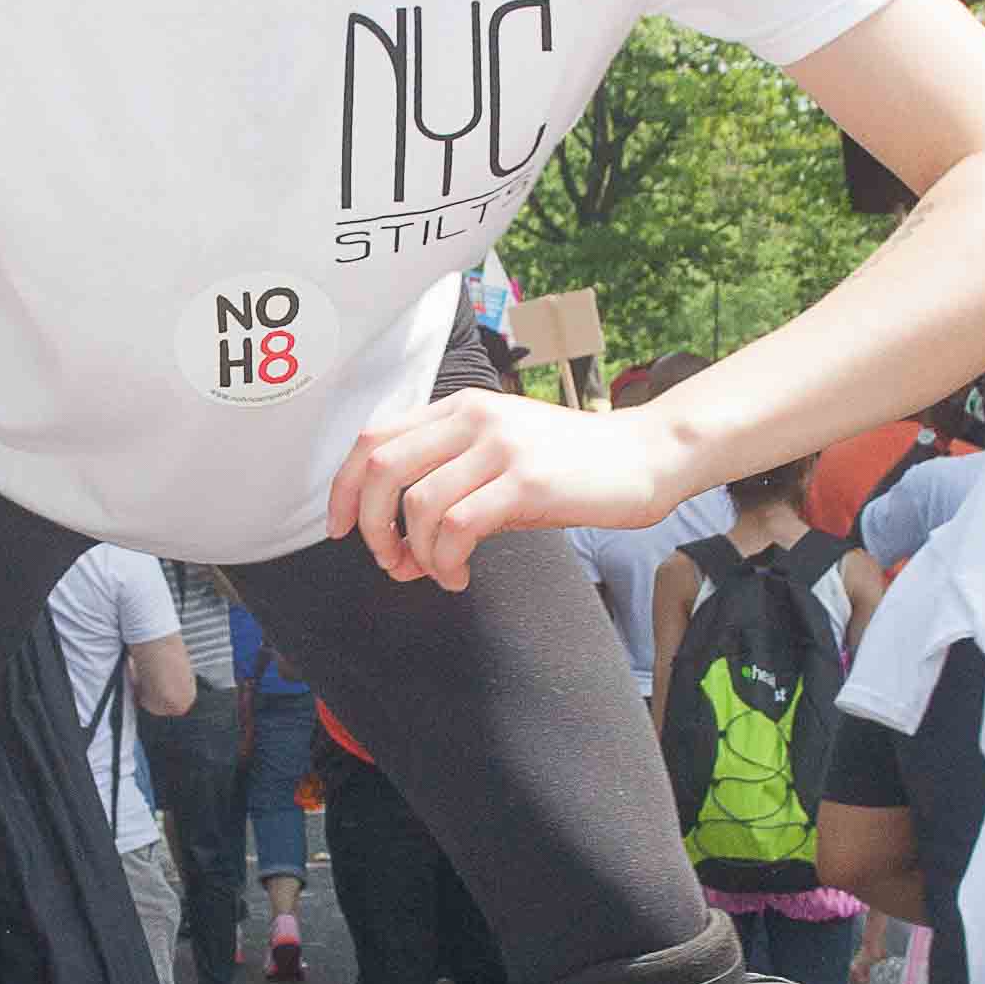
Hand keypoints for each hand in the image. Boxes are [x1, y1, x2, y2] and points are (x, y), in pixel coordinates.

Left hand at [325, 392, 691, 590]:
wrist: (645, 457)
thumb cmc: (573, 466)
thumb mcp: (502, 456)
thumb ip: (449, 483)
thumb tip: (398, 545)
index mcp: (460, 408)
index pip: (374, 438)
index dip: (342, 487)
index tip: (339, 528)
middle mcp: (473, 418)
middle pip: (382, 468)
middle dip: (369, 525)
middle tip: (388, 560)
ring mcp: (500, 447)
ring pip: (418, 505)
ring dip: (414, 553)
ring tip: (436, 572)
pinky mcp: (526, 481)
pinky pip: (457, 526)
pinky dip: (444, 562)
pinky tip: (458, 575)